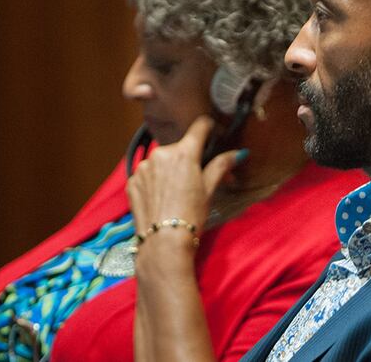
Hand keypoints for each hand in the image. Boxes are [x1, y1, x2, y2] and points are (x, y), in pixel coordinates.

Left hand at [127, 115, 241, 242]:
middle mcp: (160, 154)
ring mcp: (143, 168)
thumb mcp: (209, 189)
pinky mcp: (131, 181)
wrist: (164, 243)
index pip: (199, 126)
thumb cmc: (191, 216)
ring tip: (175, 192)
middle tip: (195, 177)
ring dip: (169, 169)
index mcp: (183, 153)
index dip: (208, 127)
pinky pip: (147, 174)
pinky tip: (161, 198)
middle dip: (187, 157)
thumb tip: (239, 153)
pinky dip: (154, 181)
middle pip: (178, 147)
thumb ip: (221, 166)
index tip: (212, 131)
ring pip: (161, 161)